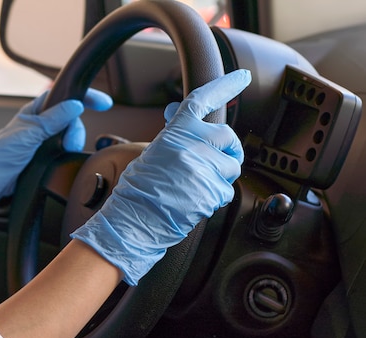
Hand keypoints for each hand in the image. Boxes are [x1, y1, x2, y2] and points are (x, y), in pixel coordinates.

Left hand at [0, 89, 112, 220]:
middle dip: (76, 129)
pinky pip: (65, 152)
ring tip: (64, 152)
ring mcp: (43, 142)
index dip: (83, 97)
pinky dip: (69, 154)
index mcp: (33, 113)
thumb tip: (74, 106)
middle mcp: (40, 125)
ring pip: (70, 136)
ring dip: (72, 142)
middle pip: (71, 119)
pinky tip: (65, 158)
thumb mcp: (26, 135)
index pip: (62, 97)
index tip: (103, 102)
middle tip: (69, 143)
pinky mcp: (45, 159)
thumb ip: (51, 120)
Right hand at [71, 69, 251, 284]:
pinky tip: (196, 200)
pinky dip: (216, 196)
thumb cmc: (137, 191)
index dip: (224, 86)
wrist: (135, 220)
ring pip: (232, 165)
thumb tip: (191, 129)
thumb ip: (177, 139)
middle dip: (227, 148)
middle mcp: (192, 145)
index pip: (203, 100)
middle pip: (227, 136)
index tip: (242, 78)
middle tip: (214, 160)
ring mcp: (204, 168)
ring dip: (221, 175)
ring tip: (197, 185)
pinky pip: (227, 190)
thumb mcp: (153, 154)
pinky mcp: (213, 191)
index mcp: (175, 133)